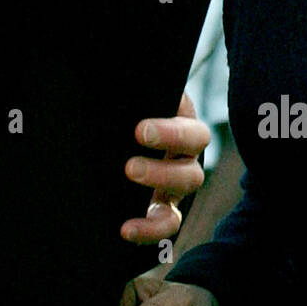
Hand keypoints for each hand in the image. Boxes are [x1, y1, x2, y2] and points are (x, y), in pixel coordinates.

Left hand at [120, 91, 208, 242]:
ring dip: (155, 215)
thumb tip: (115, 73)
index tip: (139, 131)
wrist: (120, 120)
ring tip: (126, 221)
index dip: (171, 134)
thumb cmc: (131, 101)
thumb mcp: (139, 94)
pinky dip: (148, 232)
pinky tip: (125, 231)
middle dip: (160, 173)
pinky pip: (161, 227)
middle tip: (129, 168)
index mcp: (184, 127)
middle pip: (190, 175)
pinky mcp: (159, 209)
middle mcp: (184, 161)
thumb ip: (136, 90)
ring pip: (178, 207)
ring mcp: (173, 189)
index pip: (191, 134)